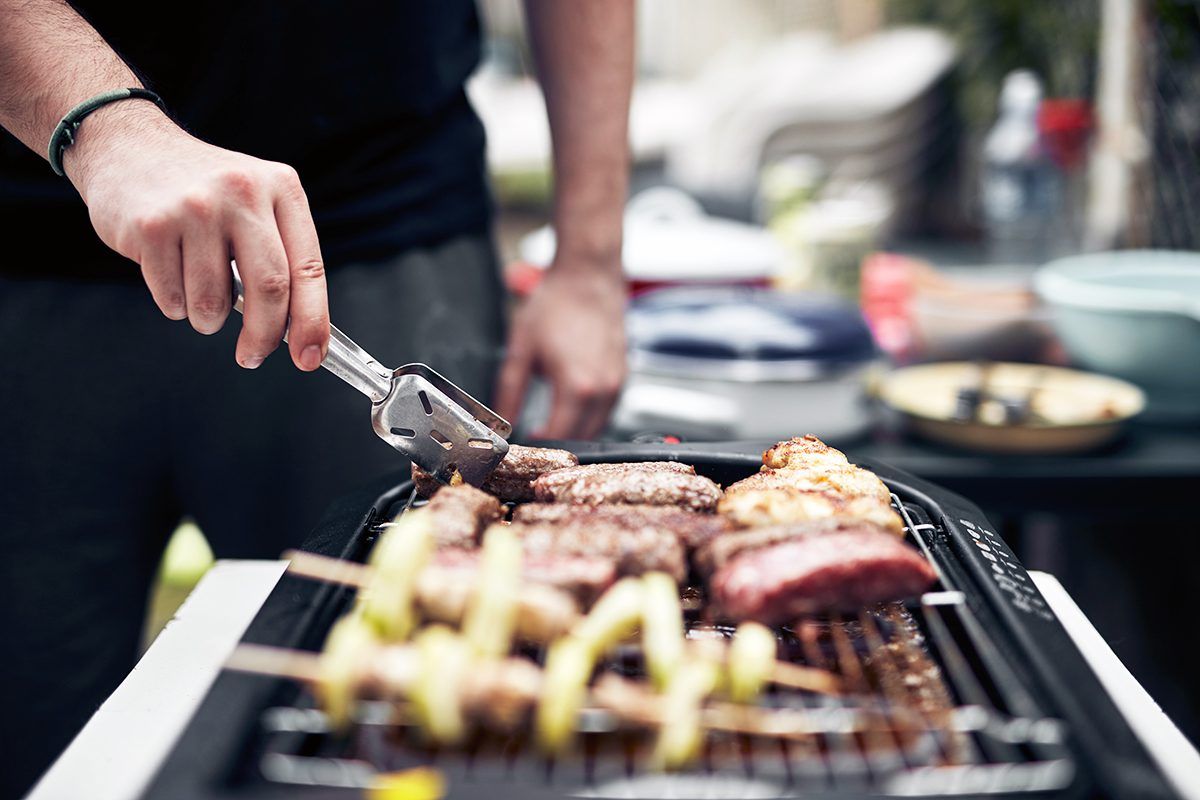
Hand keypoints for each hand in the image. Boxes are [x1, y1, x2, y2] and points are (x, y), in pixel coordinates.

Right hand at [66, 102, 328, 370]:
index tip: (309, 357)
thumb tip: (300, 331)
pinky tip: (168, 271)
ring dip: (207, 318)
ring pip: (214, 302)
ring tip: (199, 292)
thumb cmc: (202, 191)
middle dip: (263, 336)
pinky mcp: (152, 226)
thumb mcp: (255, 202)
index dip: (312, 321)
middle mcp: (242, 192)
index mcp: (281, 189)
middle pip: (270, 289)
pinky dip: (174, 303)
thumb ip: (280, 255)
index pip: (309, 268)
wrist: (128, 146)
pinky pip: (172, 298)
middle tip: (251, 356)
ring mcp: (195, 207)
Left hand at [495, 261, 625, 438]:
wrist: (588, 276)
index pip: (557, 437)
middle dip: (556, 441)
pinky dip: (590, 416)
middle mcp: (603, 390)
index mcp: (576, 387)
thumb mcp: (521, 350)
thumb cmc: (557, 304)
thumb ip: (510, 392)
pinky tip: (571, 407)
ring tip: (550, 425)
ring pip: (597, 427)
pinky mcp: (624, 376)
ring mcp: (617, 384)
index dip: (537, 444)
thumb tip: (502, 421)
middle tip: (533, 436)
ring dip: (575, 431)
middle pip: (579, 437)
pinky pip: (607, 410)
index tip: (522, 443)